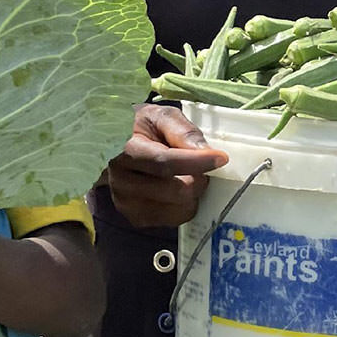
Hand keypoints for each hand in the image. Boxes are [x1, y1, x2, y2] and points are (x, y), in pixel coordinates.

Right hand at [107, 104, 227, 228]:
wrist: (116, 146)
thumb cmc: (142, 128)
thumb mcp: (160, 117)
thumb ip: (183, 131)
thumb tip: (206, 151)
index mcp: (124, 150)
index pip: (163, 162)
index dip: (196, 161)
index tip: (221, 158)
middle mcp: (121, 181)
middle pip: (175, 190)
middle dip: (198, 178)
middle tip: (202, 167)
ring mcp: (127, 203)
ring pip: (179, 208)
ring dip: (193, 193)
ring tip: (186, 176)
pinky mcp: (136, 218)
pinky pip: (175, 219)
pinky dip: (185, 205)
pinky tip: (177, 189)